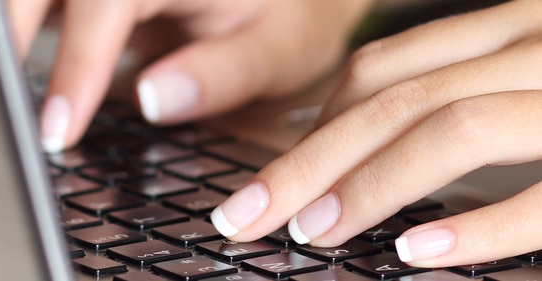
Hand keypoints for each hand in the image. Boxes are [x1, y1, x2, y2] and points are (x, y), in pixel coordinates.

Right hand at [7, 0, 370, 151]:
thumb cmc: (289, 19)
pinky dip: (23, 30)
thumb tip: (150, 98)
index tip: (56, 131)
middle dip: (8, 38)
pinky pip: (51, 2)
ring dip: (7, 30)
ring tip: (0, 94)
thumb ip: (220, 74)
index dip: (75, 67)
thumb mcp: (277, 52)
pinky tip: (18, 69)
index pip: (106, 1)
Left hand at [210, 0, 541, 267]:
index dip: (316, 125)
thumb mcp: (528, 72)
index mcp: (508, 26)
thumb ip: (462, 94)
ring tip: (314, 232)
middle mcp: (536, 46)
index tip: (271, 176)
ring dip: (368, 187)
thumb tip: (364, 155)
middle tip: (250, 214)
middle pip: (394, 101)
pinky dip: (475, 228)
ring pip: (450, 128)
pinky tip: (417, 252)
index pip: (386, 69)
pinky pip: (540, 197)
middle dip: (308, 163)